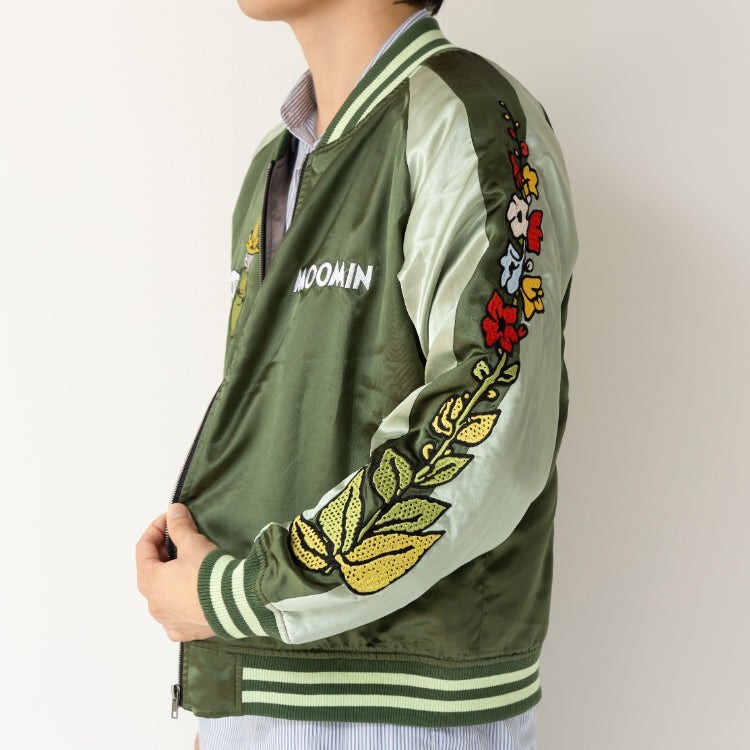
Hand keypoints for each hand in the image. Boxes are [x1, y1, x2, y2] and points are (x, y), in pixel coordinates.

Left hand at [136, 503, 218, 641]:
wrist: (236, 603)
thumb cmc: (209, 573)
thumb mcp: (193, 543)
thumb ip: (179, 526)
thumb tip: (173, 511)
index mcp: (149, 581)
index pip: (143, 548)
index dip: (156, 528)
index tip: (171, 518)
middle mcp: (153, 604)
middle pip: (152, 572)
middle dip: (164, 552)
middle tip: (181, 538)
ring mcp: (168, 621)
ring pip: (164, 595)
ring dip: (172, 578)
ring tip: (190, 565)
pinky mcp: (185, 631)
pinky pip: (178, 615)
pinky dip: (182, 602)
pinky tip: (193, 595)